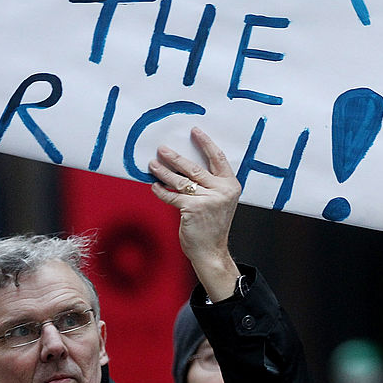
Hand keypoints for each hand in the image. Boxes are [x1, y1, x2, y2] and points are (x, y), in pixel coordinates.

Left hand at [149, 127, 241, 301]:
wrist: (211, 251)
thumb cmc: (212, 226)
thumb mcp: (219, 202)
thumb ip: (210, 184)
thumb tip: (185, 164)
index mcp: (231, 186)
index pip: (218, 158)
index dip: (205, 143)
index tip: (195, 131)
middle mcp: (222, 191)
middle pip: (195, 167)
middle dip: (176, 157)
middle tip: (162, 148)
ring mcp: (208, 200)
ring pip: (181, 180)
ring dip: (163, 171)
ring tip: (152, 164)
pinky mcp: (192, 209)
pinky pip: (172, 196)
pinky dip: (161, 191)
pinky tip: (154, 186)